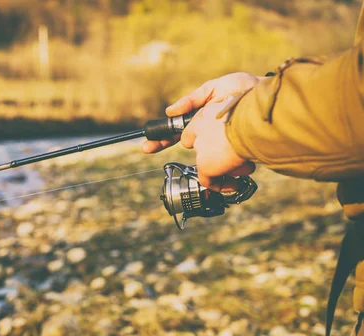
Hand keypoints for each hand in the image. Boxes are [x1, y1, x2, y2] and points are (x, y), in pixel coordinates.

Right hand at [142, 72, 260, 190]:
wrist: (268, 101)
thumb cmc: (245, 92)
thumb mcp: (215, 88)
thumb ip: (192, 99)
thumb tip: (170, 111)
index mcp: (202, 118)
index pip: (176, 130)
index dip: (161, 137)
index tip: (146, 145)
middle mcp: (207, 133)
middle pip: (180, 142)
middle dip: (161, 143)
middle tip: (146, 148)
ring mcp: (218, 144)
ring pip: (198, 154)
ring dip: (193, 151)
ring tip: (189, 143)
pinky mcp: (231, 154)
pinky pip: (215, 163)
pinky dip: (212, 168)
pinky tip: (212, 162)